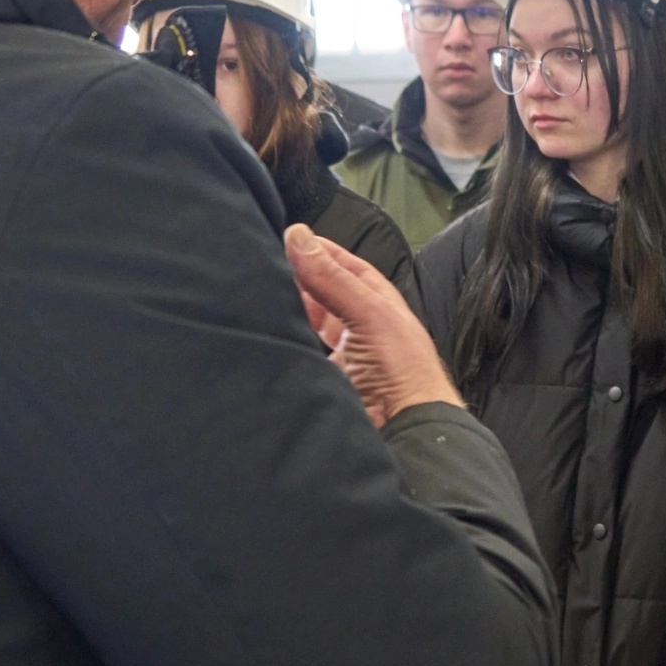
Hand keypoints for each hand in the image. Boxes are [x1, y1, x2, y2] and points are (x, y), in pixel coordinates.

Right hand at [285, 225, 462, 427]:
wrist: (406, 430)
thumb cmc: (400, 368)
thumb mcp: (369, 314)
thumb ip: (333, 278)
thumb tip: (298, 236)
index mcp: (380, 306)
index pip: (349, 269)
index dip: (323, 252)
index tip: (291, 237)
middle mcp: (362, 327)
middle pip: (325, 295)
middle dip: (299, 280)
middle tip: (265, 264)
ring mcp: (344, 356)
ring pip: (310, 324)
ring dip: (289, 312)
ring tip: (259, 294)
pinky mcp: (327, 381)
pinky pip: (302, 354)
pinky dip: (287, 343)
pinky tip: (267, 332)